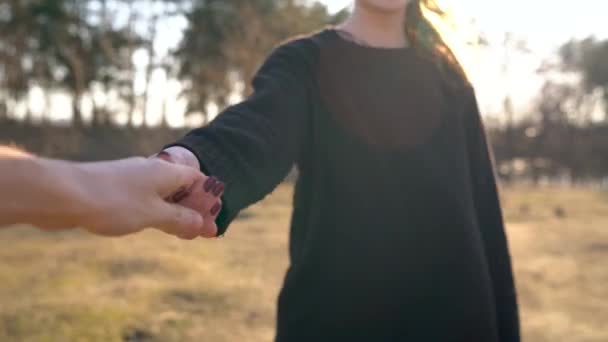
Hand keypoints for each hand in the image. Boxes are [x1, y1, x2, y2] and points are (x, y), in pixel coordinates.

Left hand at [77, 157, 206, 238]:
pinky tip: (152, 224)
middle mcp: (152, 170)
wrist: (64, 195)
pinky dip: (156, 211)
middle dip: (193, 208)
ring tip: (182, 232)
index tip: (213, 220)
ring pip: (162, 194)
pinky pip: (145, 198)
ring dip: (174, 212)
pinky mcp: (116, 188)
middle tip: (202, 232)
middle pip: (181, 187)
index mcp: (166, 172)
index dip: (209, 199)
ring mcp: (132, 178)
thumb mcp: (153, 215)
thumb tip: (203, 223)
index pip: (198, 180)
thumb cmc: (113, 202)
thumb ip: (179, 219)